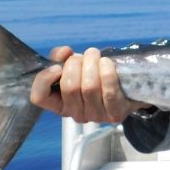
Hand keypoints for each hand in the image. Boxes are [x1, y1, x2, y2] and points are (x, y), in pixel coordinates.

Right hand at [30, 46, 150, 123]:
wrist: (129, 88)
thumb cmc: (97, 76)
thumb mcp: (77, 66)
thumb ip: (63, 58)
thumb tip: (63, 52)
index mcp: (60, 104)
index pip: (39, 98)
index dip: (44, 79)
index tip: (58, 66)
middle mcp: (76, 114)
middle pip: (69, 87)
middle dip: (76, 64)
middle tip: (86, 55)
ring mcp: (96, 116)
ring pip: (89, 88)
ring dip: (92, 64)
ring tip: (96, 55)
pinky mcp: (115, 114)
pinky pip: (109, 92)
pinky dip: (107, 73)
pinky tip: (107, 62)